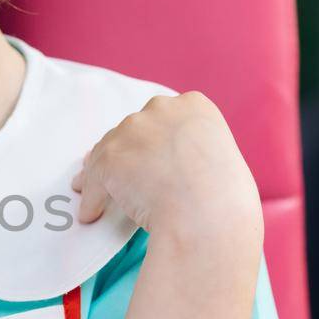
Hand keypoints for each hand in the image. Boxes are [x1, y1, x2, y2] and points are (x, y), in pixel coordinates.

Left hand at [69, 92, 262, 239]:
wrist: (208, 213)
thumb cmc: (226, 198)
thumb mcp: (223, 158)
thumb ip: (194, 152)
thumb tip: (170, 167)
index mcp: (194, 105)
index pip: (163, 118)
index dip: (154, 140)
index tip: (150, 156)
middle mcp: (160, 110)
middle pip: (133, 131)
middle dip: (127, 154)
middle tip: (124, 176)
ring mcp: (133, 131)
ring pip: (109, 153)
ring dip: (103, 176)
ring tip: (97, 197)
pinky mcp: (110, 158)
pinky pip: (95, 180)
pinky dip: (93, 198)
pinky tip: (92, 213)